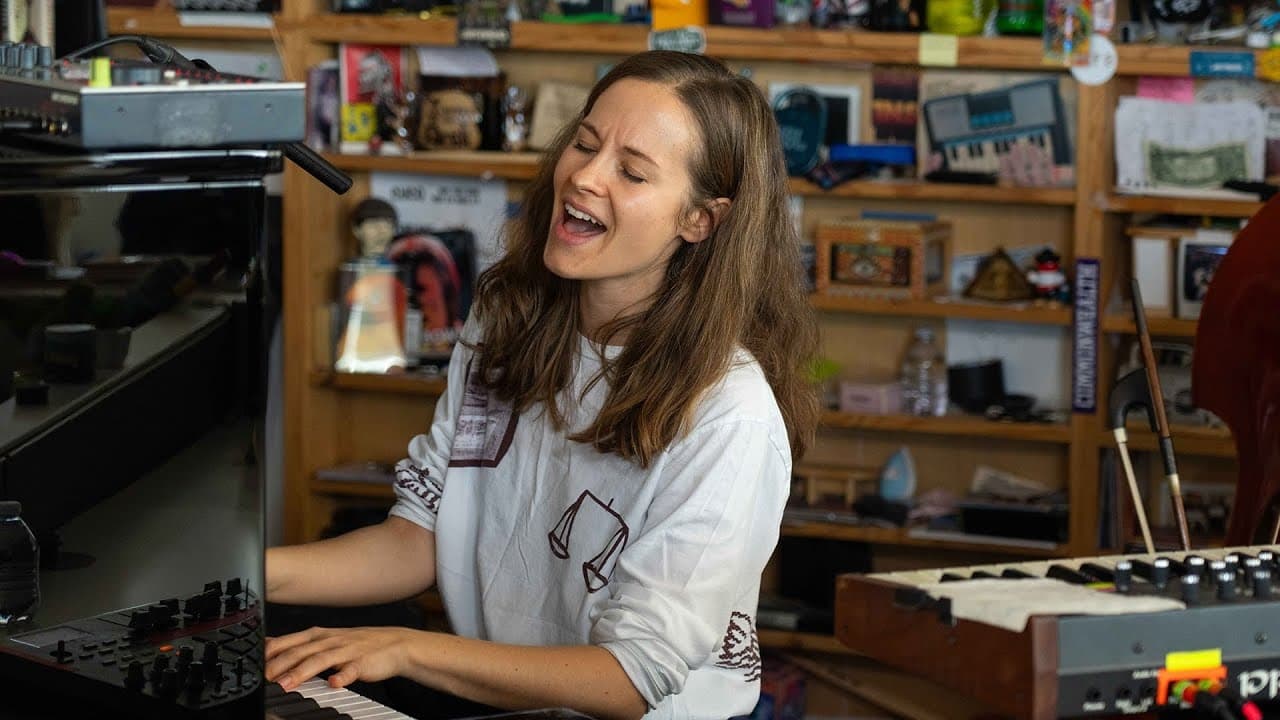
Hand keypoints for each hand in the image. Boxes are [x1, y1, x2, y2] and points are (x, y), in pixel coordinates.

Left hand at [264, 626, 419, 691]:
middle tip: (264, 678)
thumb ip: (298, 644)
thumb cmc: (357, 644)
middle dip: (281, 665)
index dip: (270, 653)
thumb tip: (270, 645)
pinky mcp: (363, 662)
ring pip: (321, 660)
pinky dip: (342, 676)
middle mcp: (330, 641)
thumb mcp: (325, 640)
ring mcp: (347, 651)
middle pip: (301, 652)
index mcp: (319, 636)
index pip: (289, 643)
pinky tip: (334, 684)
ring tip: (288, 684)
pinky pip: (352, 670)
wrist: (394, 644)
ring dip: (303, 672)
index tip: (253, 665)